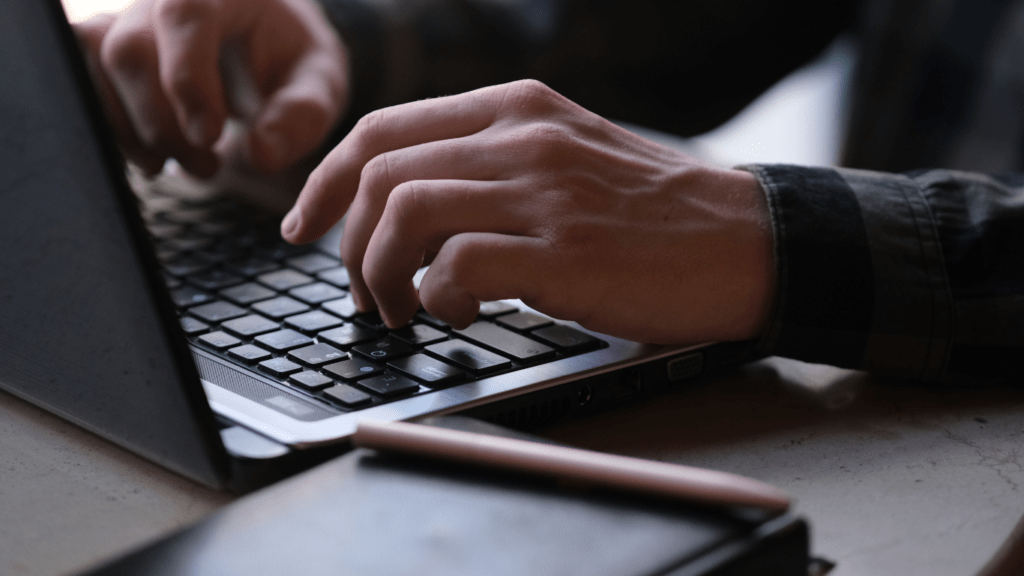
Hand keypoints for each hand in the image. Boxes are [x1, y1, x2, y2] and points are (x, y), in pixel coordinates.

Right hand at [73, 0, 347, 177]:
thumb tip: (262, 157)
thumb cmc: (294, 59)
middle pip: (129, 50)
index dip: (187, 78)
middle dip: (161, 123)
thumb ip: (301, 116)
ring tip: (184, 166)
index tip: (208, 137)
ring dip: (132, 132)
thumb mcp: (320, 83)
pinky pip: (83, 83)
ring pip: (95, 68)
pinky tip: (155, 157)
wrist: (268, 44)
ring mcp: (128, 20)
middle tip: (208, 167)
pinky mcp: (107, 50)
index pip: (184, 15)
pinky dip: (114, 130)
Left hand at [283, 80, 774, 343]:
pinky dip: (438, 296)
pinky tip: (462, 312)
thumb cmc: (653, 213)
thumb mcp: (567, 155)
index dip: (326, 180)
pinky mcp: (564, 251)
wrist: (748, 242)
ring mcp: (544, 190)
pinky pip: (456, 265)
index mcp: (516, 107)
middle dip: (348, 243)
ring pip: (405, 213)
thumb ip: (491, 164)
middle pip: (381, 172)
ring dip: (382, 273)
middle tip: (363, 291)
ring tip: (405, 309)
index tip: (306, 225)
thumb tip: (409, 212)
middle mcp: (523, 136)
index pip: (382, 128)